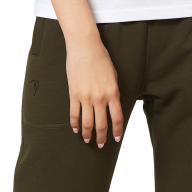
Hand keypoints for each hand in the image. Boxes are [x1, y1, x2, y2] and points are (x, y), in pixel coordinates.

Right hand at [66, 32, 123, 147]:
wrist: (84, 46)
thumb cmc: (101, 57)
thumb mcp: (113, 75)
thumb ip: (113, 91)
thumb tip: (112, 105)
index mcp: (113, 92)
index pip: (117, 118)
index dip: (117, 130)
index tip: (116, 138)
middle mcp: (100, 97)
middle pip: (102, 124)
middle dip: (101, 137)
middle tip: (100, 144)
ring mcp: (86, 97)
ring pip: (87, 123)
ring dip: (88, 134)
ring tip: (87, 139)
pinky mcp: (74, 94)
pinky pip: (74, 114)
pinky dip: (75, 124)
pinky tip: (76, 129)